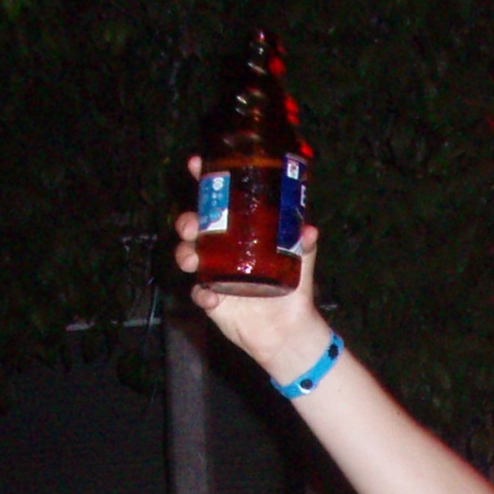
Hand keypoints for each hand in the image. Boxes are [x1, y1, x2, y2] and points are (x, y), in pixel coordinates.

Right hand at [171, 161, 334, 385]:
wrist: (287, 329)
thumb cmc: (292, 289)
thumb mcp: (301, 261)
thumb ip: (304, 244)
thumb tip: (309, 229)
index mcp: (239, 232)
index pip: (218, 201)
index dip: (204, 180)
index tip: (196, 164)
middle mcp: (222, 249)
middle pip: (193, 226)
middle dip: (186, 221)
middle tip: (192, 225)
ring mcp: (213, 273)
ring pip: (188, 256)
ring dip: (185, 254)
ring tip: (192, 258)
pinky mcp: (211, 299)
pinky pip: (198, 293)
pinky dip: (200, 293)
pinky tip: (209, 295)